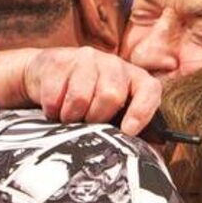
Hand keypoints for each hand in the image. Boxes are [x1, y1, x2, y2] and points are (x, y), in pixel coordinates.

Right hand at [0, 46, 162, 136]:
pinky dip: (52, 110)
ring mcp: (86, 58)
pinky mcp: (59, 60)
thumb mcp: (113, 114)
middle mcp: (113, 64)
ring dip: (71, 116)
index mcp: (134, 78)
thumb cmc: (88, 103)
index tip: (127, 131)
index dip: (141, 112)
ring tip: (69, 117)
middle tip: (87, 123)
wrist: (47, 76)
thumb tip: (155, 144)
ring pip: (80, 98)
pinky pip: (55, 95)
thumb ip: (132, 128)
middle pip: (110, 95)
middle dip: (96, 118)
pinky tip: (54, 108)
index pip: (149, 90)